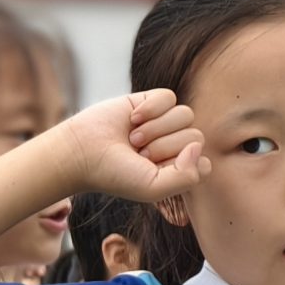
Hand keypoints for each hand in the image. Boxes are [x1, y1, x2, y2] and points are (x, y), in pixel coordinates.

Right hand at [55, 91, 208, 202]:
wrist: (81, 153)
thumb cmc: (115, 174)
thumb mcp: (153, 188)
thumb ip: (188, 176)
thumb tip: (198, 146)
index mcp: (180, 168)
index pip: (203, 163)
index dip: (179, 167)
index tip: (151, 172)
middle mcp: (176, 144)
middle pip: (196, 137)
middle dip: (163, 147)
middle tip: (137, 153)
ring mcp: (165, 122)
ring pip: (185, 115)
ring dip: (156, 128)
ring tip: (133, 138)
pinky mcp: (151, 101)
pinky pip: (169, 97)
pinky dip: (151, 108)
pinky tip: (132, 119)